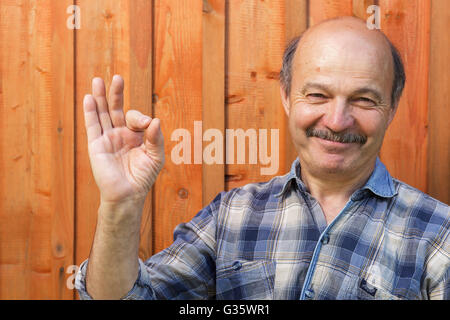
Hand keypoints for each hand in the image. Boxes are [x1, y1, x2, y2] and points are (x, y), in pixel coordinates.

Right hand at [83, 75, 164, 203]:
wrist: (128, 194)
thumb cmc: (143, 177)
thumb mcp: (156, 156)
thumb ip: (156, 138)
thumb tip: (155, 120)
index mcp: (136, 136)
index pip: (135, 118)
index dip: (140, 117)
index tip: (145, 124)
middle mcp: (120, 135)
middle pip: (116, 109)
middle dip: (117, 93)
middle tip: (117, 77)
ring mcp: (107, 139)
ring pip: (102, 114)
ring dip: (100, 97)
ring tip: (98, 80)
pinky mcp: (96, 145)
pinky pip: (92, 126)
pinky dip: (90, 112)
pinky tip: (89, 98)